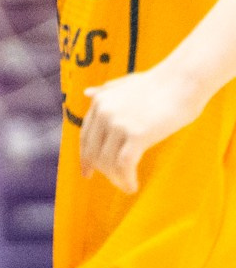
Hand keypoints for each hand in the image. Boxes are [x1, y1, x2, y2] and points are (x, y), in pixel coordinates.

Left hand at [77, 69, 203, 193]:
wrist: (183, 81)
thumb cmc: (159, 83)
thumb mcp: (126, 84)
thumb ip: (106, 91)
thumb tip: (87, 93)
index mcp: (99, 102)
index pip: (85, 137)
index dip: (85, 157)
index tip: (87, 171)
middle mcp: (103, 113)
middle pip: (93, 152)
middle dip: (101, 170)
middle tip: (114, 181)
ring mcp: (118, 124)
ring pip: (107, 162)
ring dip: (115, 178)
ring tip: (126, 185)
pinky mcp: (137, 134)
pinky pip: (124, 165)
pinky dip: (126, 179)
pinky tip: (132, 186)